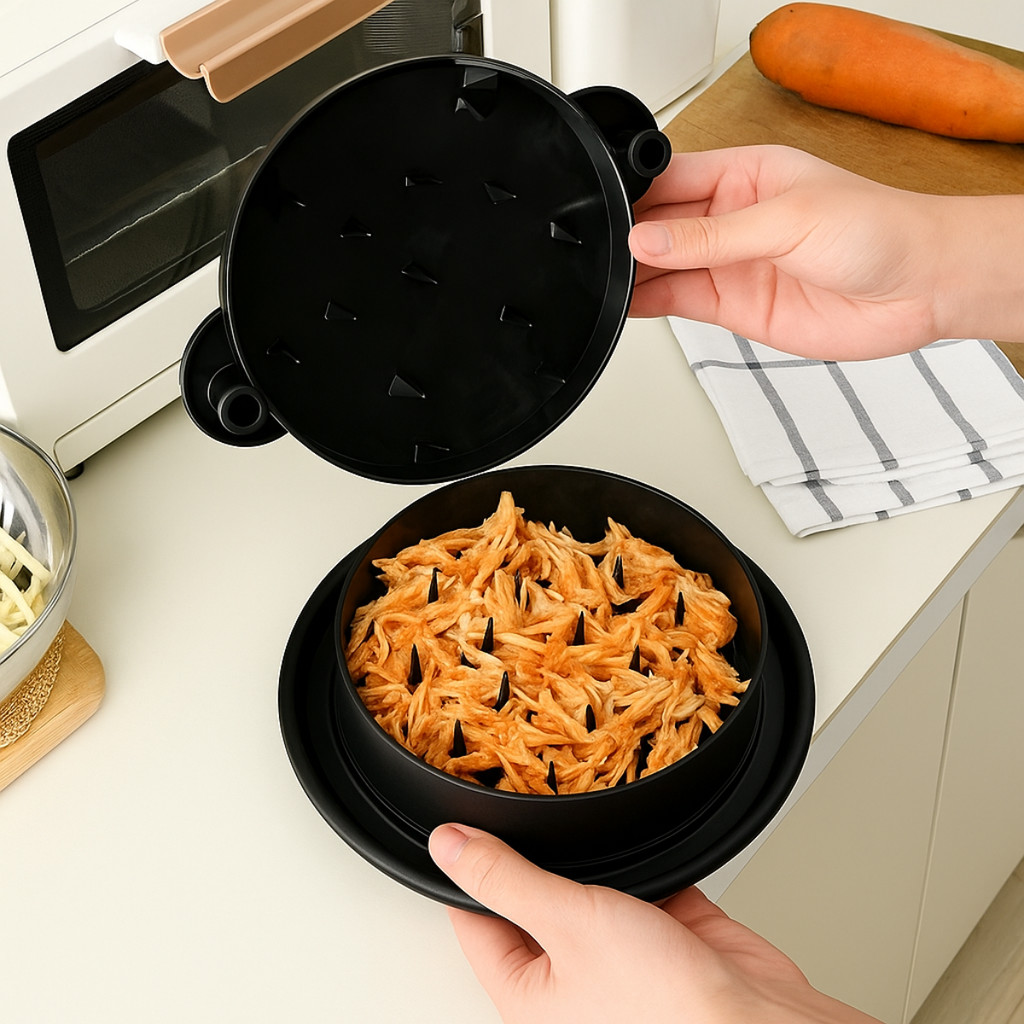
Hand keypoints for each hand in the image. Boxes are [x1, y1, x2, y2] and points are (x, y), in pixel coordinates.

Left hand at [429, 823, 880, 1023]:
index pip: (476, 921)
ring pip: (591, 888)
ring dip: (592, 856)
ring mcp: (622, 956)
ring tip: (576, 809)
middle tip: (521, 800)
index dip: (466, 869)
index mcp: (529, 994)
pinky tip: (635, 834)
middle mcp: (573, 981)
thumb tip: (448, 847)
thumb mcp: (566, 923)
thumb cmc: (663, 1007)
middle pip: (534, 901)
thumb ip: (506, 880)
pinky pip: (646, 883)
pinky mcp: (670, 935)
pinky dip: (643, 858)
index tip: (460, 824)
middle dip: (535, 855)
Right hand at [628, 145, 1023, 358]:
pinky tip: (627, 301)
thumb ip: (712, 235)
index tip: (609, 213)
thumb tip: (651, 239)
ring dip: (636, 273)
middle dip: (632, 237)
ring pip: (665, 266)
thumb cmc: (879, 230)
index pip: (672, 179)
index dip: (637, 195)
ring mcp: (731, 264)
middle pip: (662, 225)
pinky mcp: (734, 306)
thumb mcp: (787, 220)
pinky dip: (650, 303)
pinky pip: (679, 301)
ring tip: (606, 278)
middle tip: (603, 250)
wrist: (921, 288)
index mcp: (745, 174)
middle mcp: (732, 218)